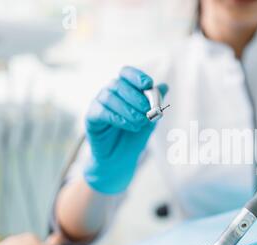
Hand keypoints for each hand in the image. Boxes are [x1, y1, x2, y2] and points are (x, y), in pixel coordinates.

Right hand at [84, 66, 167, 193]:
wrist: (121, 158)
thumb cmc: (135, 136)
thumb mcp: (150, 119)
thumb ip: (156, 103)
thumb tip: (165, 86)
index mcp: (123, 89)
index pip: (126, 73)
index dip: (137, 76)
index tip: (148, 84)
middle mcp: (109, 93)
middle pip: (118, 84)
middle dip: (136, 97)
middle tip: (149, 111)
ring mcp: (98, 104)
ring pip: (109, 97)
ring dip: (129, 109)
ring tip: (141, 122)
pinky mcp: (91, 118)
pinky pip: (101, 112)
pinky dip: (118, 117)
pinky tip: (131, 126)